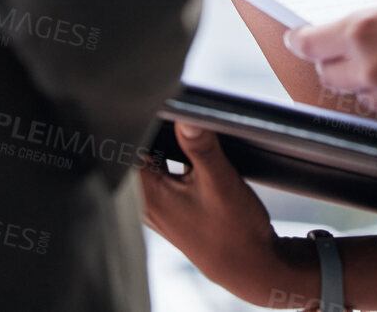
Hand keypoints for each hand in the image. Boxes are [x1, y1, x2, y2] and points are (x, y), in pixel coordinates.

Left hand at [139, 123, 312, 302]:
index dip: (139, 125)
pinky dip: (175, 165)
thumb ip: (201, 145)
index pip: (127, 150)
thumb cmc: (233, 230)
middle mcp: (146, 205)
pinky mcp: (171, 211)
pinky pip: (164, 177)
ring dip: (168, 150)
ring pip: (153, 165)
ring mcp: (158, 209)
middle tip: (176, 125)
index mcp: (148, 196)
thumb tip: (187, 116)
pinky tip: (194, 164)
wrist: (249, 264)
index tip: (154, 112)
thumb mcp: (219, 179)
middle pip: (139, 155)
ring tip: (189, 147)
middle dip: (157, 135)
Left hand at [283, 0, 376, 118]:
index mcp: (366, 28)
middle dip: (329, 59)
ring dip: (361, 79)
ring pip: (361, 95)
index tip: (301, 35)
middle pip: (328, 73)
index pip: (310, 42)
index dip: (302, 39)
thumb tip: (368, 26)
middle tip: (337, 46)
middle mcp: (375, 67)